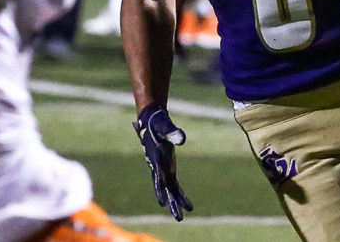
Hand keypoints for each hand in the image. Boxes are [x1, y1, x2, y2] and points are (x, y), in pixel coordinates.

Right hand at [133, 104, 191, 220]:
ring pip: (169, 191)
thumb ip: (173, 133)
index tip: (162, 202)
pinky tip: (187, 205)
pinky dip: (180, 195)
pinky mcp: (168, 169)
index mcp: (156, 159)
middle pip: (165, 189)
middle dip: (171, 203)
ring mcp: (163, 170)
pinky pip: (174, 185)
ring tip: (180, 218)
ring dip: (175, 203)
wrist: (152, 122)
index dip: (160, 189)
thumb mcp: (164, 126)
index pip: (158, 177)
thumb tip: (182, 139)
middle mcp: (158, 168)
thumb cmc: (158, 124)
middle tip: (178, 217)